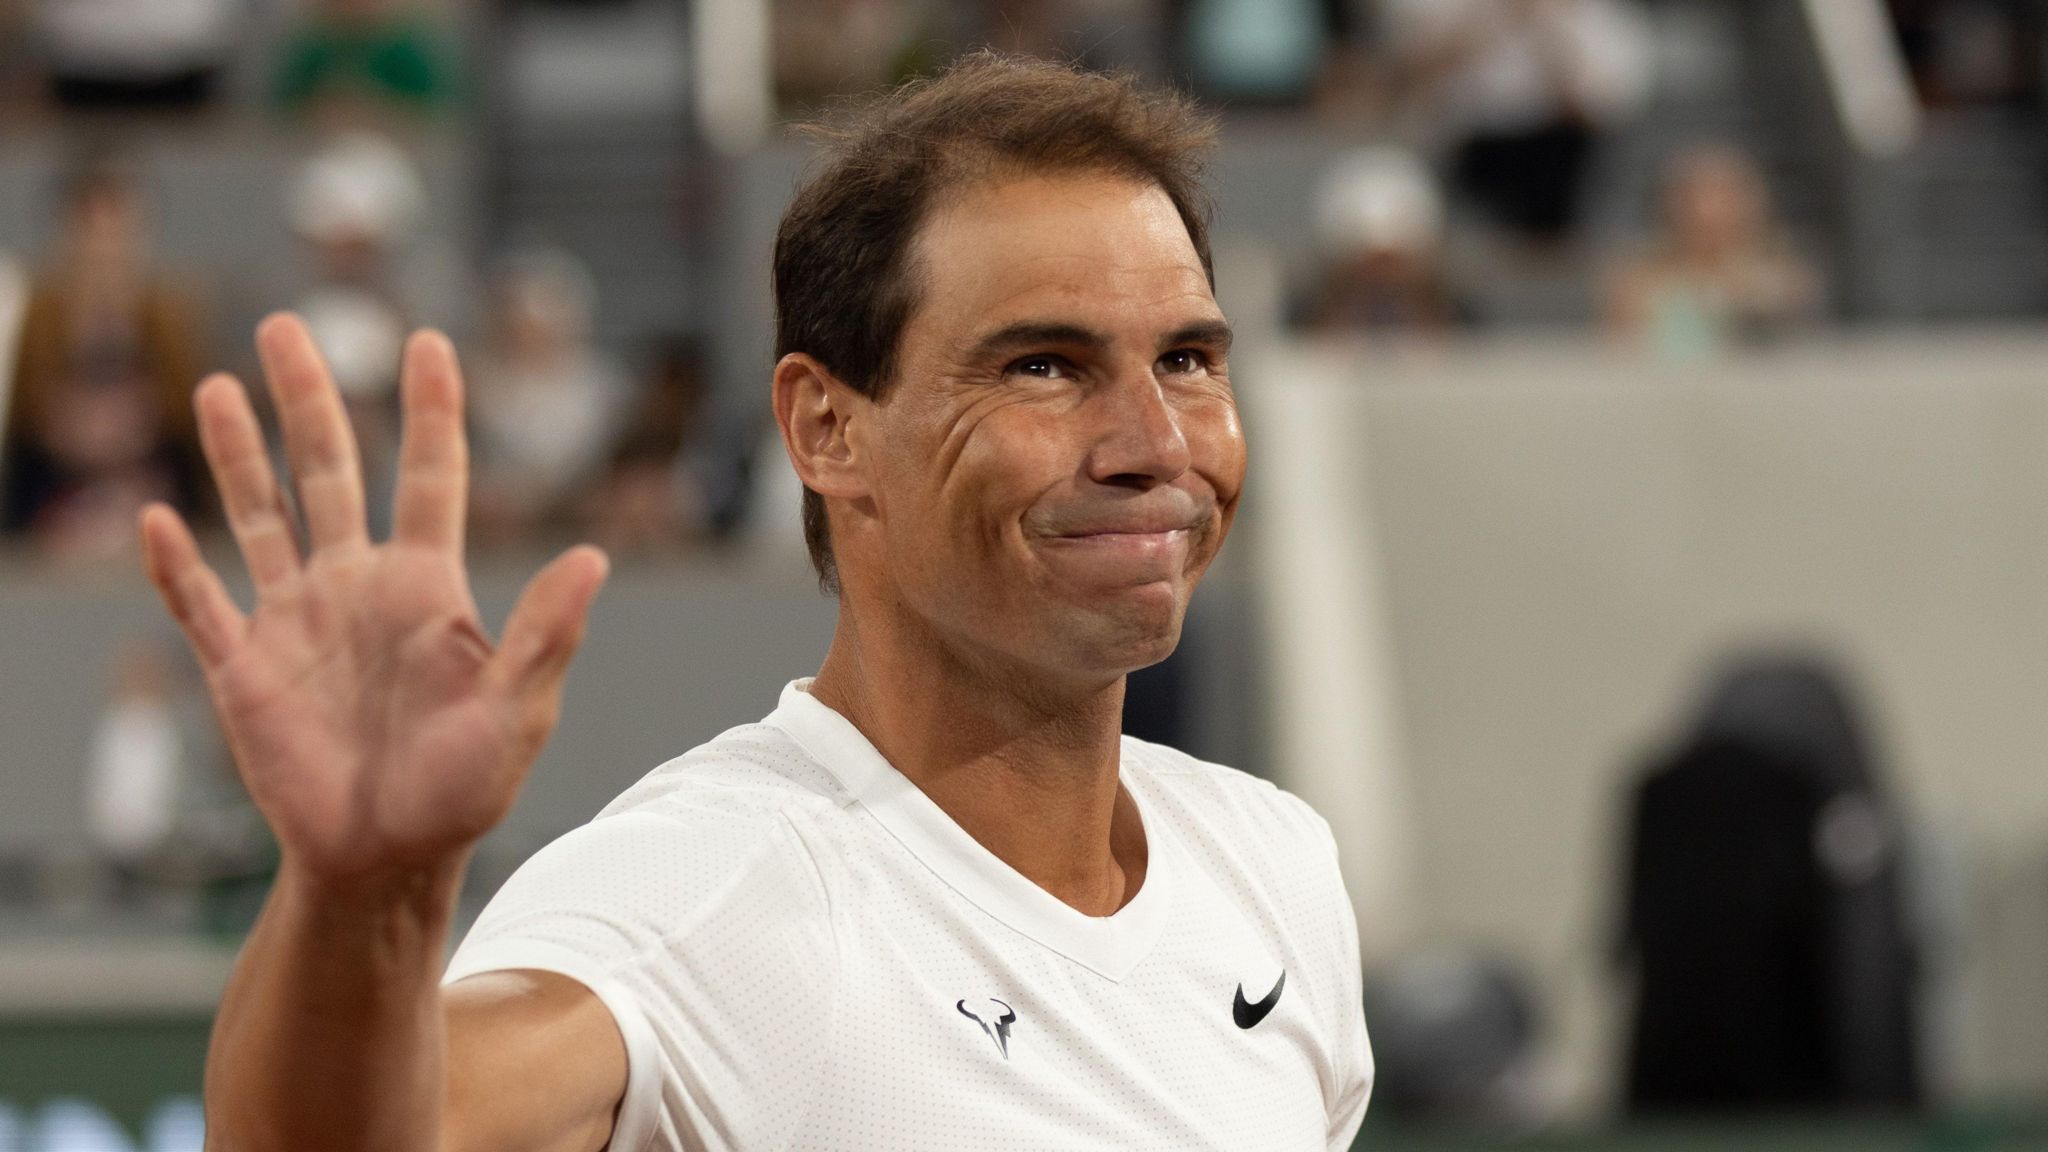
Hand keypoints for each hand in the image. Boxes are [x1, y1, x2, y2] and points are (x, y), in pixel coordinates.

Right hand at [139, 314, 607, 881]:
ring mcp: (295, 620)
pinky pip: (200, 604)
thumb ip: (546, 634)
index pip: (429, 476)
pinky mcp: (243, 667)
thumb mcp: (517, 711)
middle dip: (308, 399)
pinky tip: (157, 518)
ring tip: (214, 384)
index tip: (430, 341)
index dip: (432, 410)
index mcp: (427, 587)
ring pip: (259, 516)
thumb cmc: (464, 789)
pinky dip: (176, 565)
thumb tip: (593, 557)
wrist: (387, 858)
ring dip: (236, 454)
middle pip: (329, 471)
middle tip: (286, 325)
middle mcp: (357, 586)